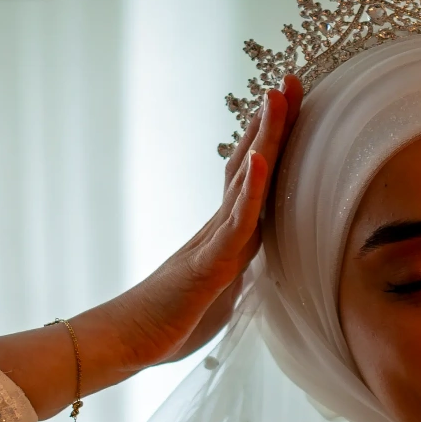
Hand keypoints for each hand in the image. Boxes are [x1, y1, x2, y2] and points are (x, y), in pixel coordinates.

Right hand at [99, 77, 303, 368]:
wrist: (128, 342)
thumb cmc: (172, 320)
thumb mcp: (221, 293)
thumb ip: (237, 270)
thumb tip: (253, 263)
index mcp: (228, 234)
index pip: (256, 178)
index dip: (275, 142)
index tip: (292, 105)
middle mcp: (221, 227)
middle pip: (252, 164)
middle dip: (274, 123)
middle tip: (292, 79)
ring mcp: (214, 241)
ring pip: (245, 182)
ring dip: (264, 139)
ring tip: (276, 98)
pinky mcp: (209, 264)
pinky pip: (234, 224)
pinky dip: (249, 191)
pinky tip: (258, 160)